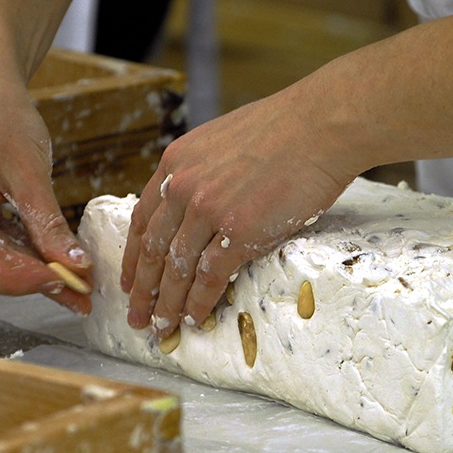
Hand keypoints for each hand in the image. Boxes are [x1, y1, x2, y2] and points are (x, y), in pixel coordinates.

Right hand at [0, 72, 91, 313]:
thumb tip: (77, 266)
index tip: (63, 280)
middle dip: (36, 279)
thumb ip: (49, 224)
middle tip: (85, 292)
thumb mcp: (29, 172)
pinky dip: (32, 254)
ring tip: (82, 285)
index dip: (17, 282)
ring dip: (39, 271)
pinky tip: (66, 266)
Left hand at [121, 80, 360, 336]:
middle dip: (143, 290)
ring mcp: (209, 210)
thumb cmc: (286, 128)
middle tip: (137, 315)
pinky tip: (193, 320)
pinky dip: (198, 304)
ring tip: (162, 327)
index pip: (143, 219)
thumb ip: (204, 171)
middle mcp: (184, 187)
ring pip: (177, 269)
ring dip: (167, 304)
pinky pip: (209, 277)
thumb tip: (205, 202)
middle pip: (153, 250)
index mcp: (177, 162)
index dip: (134, 256)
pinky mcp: (239, 231)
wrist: (321, 126)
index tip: (131, 280)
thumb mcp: (223, 140)